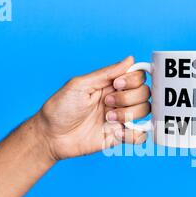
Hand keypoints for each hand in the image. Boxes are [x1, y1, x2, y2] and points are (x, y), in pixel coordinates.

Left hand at [32, 56, 149, 159]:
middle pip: (144, 93)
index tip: (115, 85)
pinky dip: (134, 135)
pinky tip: (117, 134)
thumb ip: (106, 73)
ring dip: (128, 114)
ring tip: (107, 119)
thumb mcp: (80, 85)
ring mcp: (120, 118)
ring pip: (144, 112)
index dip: (132, 80)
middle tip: (106, 103)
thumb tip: (130, 59)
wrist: (51, 136)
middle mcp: (118, 100)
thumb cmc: (60, 108)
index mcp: (110, 85)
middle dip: (128, 98)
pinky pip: (140, 136)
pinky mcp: (118, 136)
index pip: (137, 77)